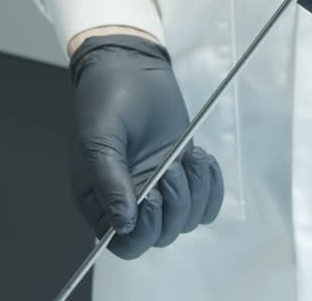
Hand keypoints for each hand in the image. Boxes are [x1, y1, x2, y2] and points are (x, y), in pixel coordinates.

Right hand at [70, 35, 223, 258]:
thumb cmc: (106, 99)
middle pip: (160, 237)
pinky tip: (201, 159)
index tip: (154, 196)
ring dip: (195, 193)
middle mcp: (129, 202)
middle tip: (171, 168)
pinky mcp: (183, 175)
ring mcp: (159, 189)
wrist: (131, 67)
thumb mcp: (100, 138)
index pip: (125, 244)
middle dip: (175, 206)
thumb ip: (110, 182)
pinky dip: (211, 187)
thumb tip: (124, 224)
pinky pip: (207, 204)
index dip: (144, 230)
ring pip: (187, 221)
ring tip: (188, 158)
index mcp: (99, 201)